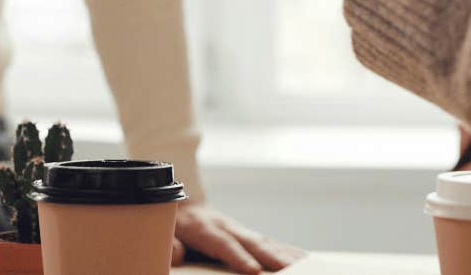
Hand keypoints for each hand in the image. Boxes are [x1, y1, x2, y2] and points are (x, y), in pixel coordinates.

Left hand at [172, 202, 306, 272]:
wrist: (180, 202)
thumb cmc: (171, 224)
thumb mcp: (163, 231)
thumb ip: (169, 243)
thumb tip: (176, 253)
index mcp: (203, 227)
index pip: (222, 243)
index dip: (238, 257)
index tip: (254, 271)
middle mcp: (225, 225)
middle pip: (251, 242)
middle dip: (272, 257)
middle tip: (292, 270)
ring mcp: (238, 228)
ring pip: (265, 241)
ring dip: (285, 255)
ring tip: (307, 266)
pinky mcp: (247, 234)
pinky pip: (269, 243)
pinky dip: (288, 251)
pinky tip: (304, 258)